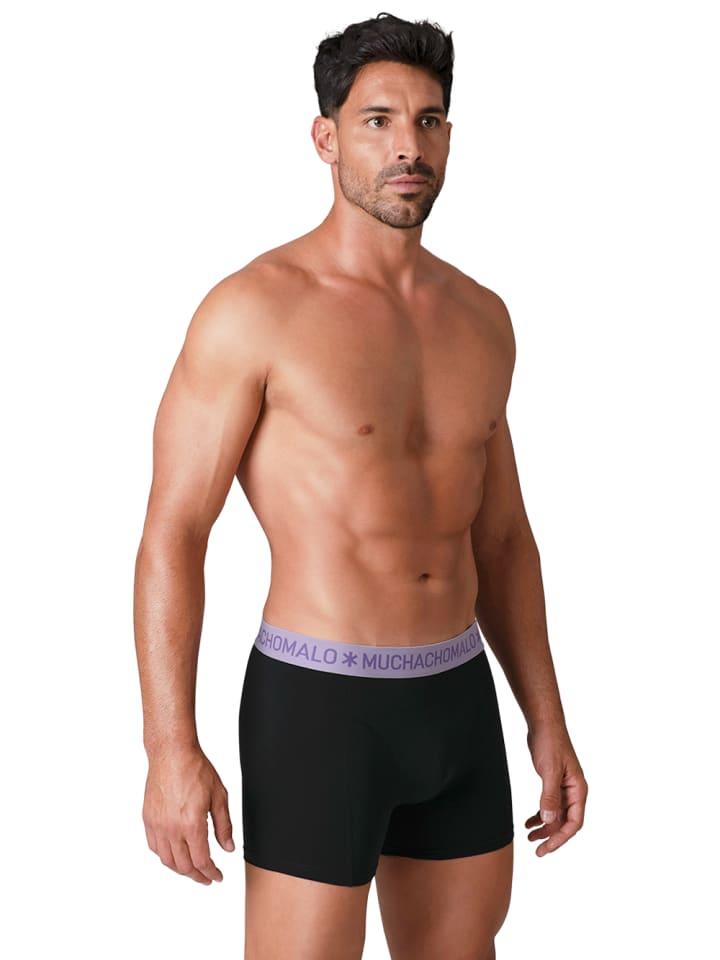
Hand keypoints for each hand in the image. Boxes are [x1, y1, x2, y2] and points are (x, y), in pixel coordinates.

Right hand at [142, 745, 234, 883]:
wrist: (172, 753)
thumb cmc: (196, 769)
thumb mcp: (219, 796)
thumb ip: (224, 825)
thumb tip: (227, 848)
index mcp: (192, 824)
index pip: (201, 861)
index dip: (211, 873)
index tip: (217, 877)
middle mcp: (172, 829)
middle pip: (184, 866)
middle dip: (197, 876)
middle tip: (207, 877)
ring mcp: (157, 825)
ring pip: (167, 860)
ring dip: (181, 869)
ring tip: (192, 870)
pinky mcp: (148, 819)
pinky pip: (154, 847)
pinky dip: (165, 856)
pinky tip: (174, 855)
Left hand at [525, 722, 587, 856]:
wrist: (544, 724)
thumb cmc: (550, 743)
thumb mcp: (548, 771)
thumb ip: (549, 797)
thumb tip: (549, 821)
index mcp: (578, 790)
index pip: (574, 823)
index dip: (560, 838)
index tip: (545, 848)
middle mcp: (574, 791)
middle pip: (566, 822)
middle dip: (551, 837)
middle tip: (536, 850)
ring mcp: (564, 787)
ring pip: (557, 815)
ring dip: (544, 827)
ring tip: (529, 837)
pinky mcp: (553, 783)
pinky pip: (549, 805)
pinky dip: (540, 815)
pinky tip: (528, 822)